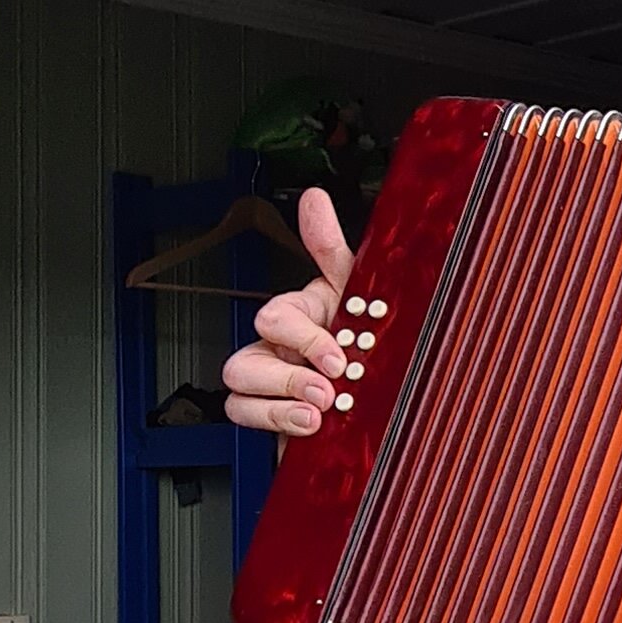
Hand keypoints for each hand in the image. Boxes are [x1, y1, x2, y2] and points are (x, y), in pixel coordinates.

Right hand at [223, 189, 353, 437]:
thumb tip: (313, 198)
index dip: (304, 337)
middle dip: (289, 371)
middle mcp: (280, 343)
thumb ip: (333, 250)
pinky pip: (240, 409)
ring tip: (318, 410)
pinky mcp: (270, 413)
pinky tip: (307, 425)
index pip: (278, 313)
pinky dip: (273, 419)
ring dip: (278, 397)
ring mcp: (271, 378)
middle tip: (329, 388)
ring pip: (238, 375)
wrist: (383, 409)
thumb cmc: (368, 349)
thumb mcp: (360, 297)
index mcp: (302, 314)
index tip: (339, 357)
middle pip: (250, 350)